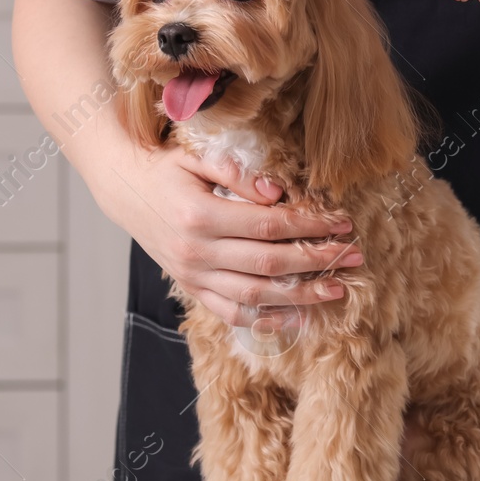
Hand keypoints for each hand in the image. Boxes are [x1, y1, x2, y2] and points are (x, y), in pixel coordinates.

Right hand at [101, 143, 361, 329]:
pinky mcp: (193, 289)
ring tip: (335, 290)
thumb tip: (277, 193)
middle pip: (269, 264)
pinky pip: (231, 314)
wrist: (126, 192)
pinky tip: (297, 318)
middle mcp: (197, 252)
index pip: (269, 226)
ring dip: (300, 296)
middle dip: (316, 261)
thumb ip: (236, 173)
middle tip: (353, 256)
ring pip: (255, 296)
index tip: (342, 223)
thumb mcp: (198, 159)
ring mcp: (194, 277)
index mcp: (201, 216)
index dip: (309, 226)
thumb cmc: (168, 171)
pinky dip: (265, 321)